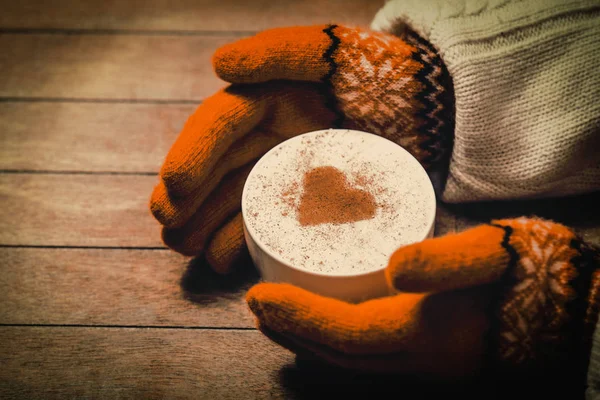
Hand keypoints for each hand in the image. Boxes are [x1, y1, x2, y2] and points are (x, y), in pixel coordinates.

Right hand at [150, 24, 452, 272]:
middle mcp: (270, 134)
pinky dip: (242, 239)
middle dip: (187, 198)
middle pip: (218, 166)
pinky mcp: (306, 196)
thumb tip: (220, 62)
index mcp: (269, 97)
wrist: (431, 109)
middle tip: (168, 229)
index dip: (192, 154)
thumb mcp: (333, 52)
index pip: (221, 124)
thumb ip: (281, 52)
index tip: (173, 189)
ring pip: (234, 197)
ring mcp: (287, 168)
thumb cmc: (384, 73)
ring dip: (205, 223)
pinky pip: (268, 219)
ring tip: (184, 247)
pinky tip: (221, 257)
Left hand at [246, 218, 598, 380]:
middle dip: (289, 332)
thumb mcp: (487, 253)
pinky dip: (331, 342)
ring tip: (274, 315)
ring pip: (347, 360)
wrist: (566, 301)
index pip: (342, 333)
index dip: (295, 317)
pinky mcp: (427, 353)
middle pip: (336, 354)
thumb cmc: (526, 271)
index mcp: (424, 334)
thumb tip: (393, 265)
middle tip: (255, 305)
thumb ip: (443, 261)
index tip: (257, 296)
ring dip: (305, 340)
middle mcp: (416, 359)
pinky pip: (364, 356)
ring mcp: (421, 362)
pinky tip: (322, 322)